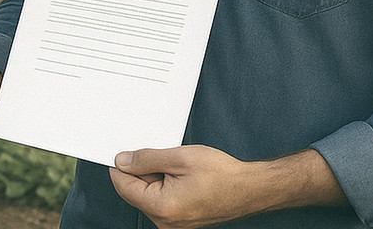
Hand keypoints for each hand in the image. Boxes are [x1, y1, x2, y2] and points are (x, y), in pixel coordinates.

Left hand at [109, 145, 259, 228]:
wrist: (250, 188)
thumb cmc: (221, 174)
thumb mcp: (179, 157)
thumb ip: (146, 160)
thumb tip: (122, 161)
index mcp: (162, 207)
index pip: (123, 185)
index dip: (122, 165)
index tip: (126, 152)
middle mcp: (165, 222)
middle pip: (135, 191)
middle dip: (144, 171)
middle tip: (165, 159)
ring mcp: (173, 225)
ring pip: (148, 195)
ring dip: (157, 178)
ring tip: (179, 169)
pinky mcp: (180, 221)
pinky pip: (161, 200)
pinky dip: (166, 185)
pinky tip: (182, 178)